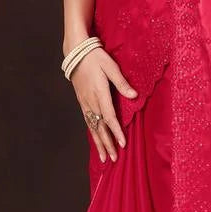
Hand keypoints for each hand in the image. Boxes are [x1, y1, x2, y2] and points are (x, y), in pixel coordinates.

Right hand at [70, 47, 136, 162]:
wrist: (75, 52)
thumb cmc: (96, 58)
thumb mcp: (111, 67)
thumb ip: (122, 83)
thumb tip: (134, 95)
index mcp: (100, 93)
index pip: (109, 117)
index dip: (116, 132)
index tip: (122, 144)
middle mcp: (91, 101)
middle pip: (100, 127)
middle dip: (107, 144)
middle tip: (114, 159)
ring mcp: (85, 103)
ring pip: (92, 127)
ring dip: (98, 143)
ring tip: (104, 158)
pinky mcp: (82, 102)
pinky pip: (87, 121)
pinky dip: (92, 133)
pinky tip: (96, 141)